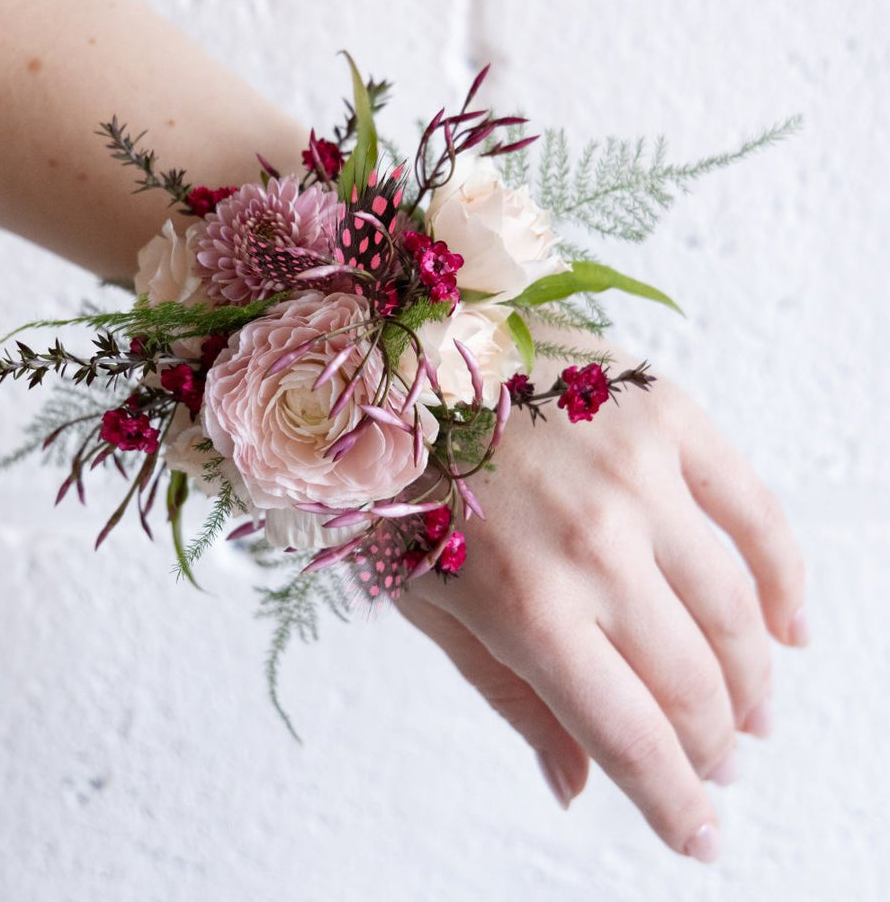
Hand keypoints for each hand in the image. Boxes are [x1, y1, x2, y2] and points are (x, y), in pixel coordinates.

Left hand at [397, 338, 806, 861]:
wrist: (394, 347)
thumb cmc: (398, 478)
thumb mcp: (427, 598)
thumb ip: (509, 695)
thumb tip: (576, 787)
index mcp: (523, 603)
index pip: (629, 735)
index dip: (673, 803)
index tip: (699, 835)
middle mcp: (592, 546)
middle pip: (692, 683)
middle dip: (711, 746)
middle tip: (714, 765)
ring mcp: (637, 476)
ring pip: (734, 612)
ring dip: (752, 681)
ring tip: (749, 713)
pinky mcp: (663, 413)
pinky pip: (754, 510)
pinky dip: (785, 579)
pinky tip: (789, 625)